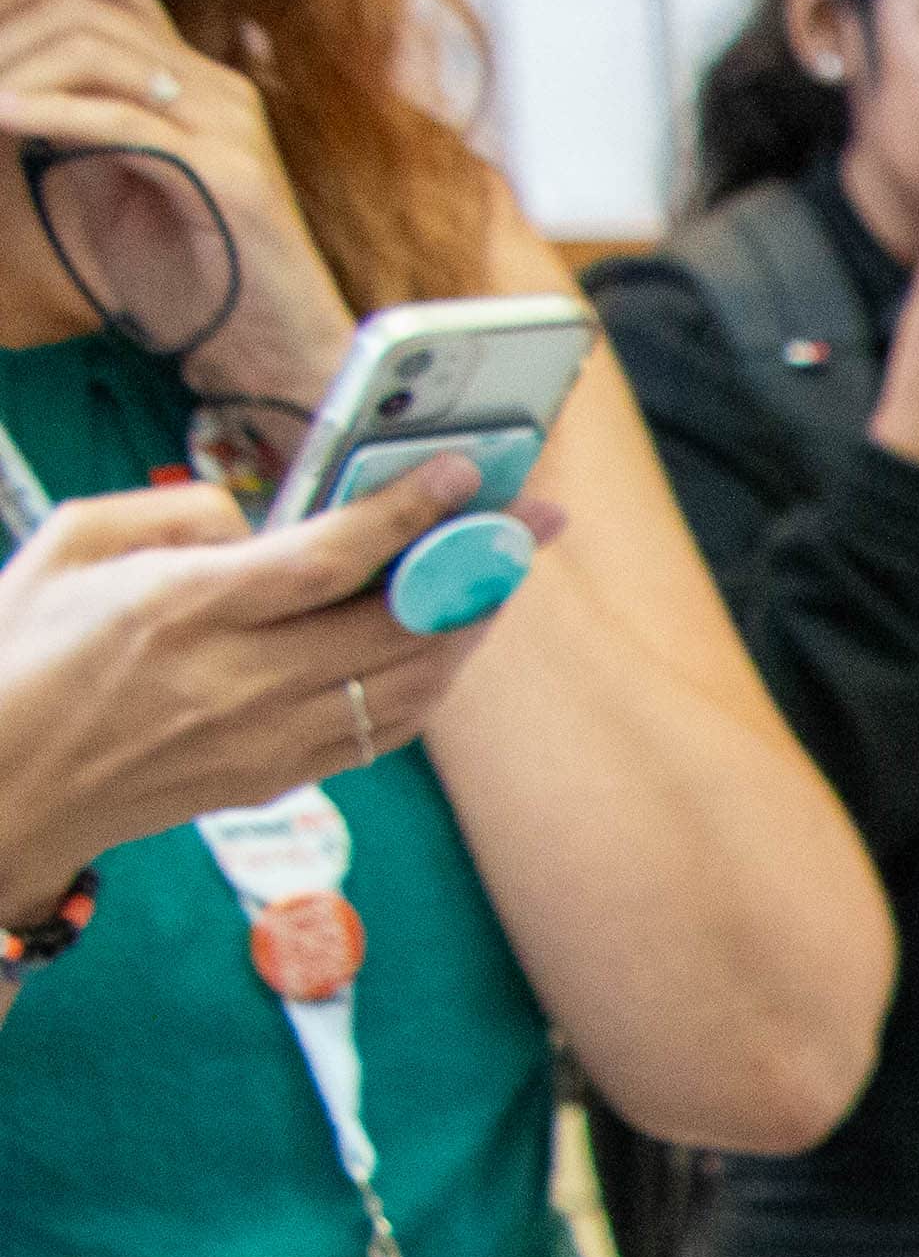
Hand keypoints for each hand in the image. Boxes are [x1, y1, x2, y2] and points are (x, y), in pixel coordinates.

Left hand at [0, 0, 358, 409]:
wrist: (276, 360)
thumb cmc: (193, 286)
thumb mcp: (116, 182)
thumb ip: (75, 124)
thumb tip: (7, 84)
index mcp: (196, 81)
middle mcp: (218, 88)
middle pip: (87, 4)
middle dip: (5, 29)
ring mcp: (229, 127)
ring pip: (97, 50)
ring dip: (13, 68)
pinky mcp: (229, 176)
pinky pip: (120, 121)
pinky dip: (46, 114)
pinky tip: (0, 118)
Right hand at [0, 464, 506, 912]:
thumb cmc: (21, 653)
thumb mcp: (68, 548)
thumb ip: (173, 514)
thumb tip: (261, 517)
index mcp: (180, 609)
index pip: (326, 559)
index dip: (407, 514)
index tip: (464, 475)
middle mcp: (236, 680)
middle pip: (397, 626)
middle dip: (476, 567)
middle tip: (529, 522)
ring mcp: (264, 740)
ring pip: (410, 686)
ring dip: (467, 628)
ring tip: (497, 577)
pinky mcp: (276, 780)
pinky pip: (384, 731)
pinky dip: (428, 683)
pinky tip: (444, 645)